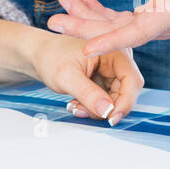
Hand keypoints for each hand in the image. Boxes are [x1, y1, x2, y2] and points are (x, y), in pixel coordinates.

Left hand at [27, 30, 143, 126]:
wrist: (38, 54)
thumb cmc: (50, 56)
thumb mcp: (66, 76)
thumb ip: (88, 93)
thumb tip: (107, 111)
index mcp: (112, 50)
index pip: (131, 79)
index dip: (125, 102)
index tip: (111, 118)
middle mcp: (116, 60)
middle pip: (125, 93)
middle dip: (105, 107)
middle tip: (82, 112)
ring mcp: (110, 71)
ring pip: (114, 100)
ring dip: (96, 109)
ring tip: (75, 106)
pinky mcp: (104, 81)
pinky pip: (105, 101)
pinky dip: (92, 106)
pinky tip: (76, 104)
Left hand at [47, 0, 169, 55]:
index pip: (140, 32)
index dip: (113, 41)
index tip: (86, 48)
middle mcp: (164, 22)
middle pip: (119, 33)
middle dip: (85, 29)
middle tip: (53, 22)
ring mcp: (156, 20)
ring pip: (115, 26)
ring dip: (86, 18)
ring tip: (59, 6)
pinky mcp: (150, 13)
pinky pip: (119, 18)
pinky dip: (98, 11)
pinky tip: (79, 1)